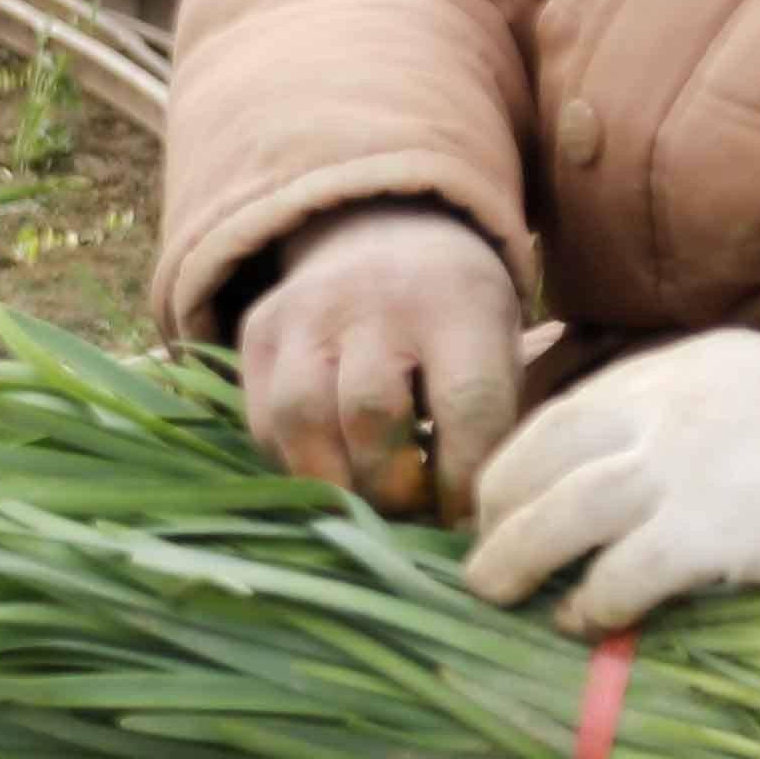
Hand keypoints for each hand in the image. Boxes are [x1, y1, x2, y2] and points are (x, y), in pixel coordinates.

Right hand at [237, 203, 522, 520]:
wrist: (386, 232)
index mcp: (458, 303)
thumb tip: (462, 527)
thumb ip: (488, 426)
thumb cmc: (458, 317)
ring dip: (334, 482)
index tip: (462, 520)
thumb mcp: (499, 348)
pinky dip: (294, 463)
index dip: (462, 478)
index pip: (465, 404)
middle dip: (392, 486)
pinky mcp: (260, 329)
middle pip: (371, 414)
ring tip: (364, 498)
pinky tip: (329, 466)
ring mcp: (307, 310)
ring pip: (301, 418)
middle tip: (410, 509)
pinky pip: (263, 420)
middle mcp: (376, 298)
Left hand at [462, 329, 759, 632]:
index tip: (497, 506)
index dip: (514, 467)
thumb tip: (624, 450)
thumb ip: (683, 403)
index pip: (556, 418)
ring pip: (557, 518)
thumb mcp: (753, 376)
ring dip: (514, 559)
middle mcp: (657, 414)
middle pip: (539, 465)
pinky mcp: (707, 537)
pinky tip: (581, 622)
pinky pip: (618, 575)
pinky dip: (589, 602)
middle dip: (496, 514)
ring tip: (499, 594)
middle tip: (482, 559)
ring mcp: (677, 475)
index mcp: (668, 372)